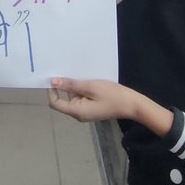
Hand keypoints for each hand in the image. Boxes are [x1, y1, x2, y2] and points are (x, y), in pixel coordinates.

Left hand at [49, 78, 174, 132]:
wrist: (131, 104)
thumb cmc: (112, 95)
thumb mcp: (90, 87)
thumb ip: (71, 85)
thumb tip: (54, 82)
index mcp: (77, 111)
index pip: (55, 103)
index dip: (52, 91)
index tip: (54, 77)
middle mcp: (79, 113)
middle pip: (65, 99)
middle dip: (66, 86)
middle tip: (70, 70)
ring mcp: (86, 111)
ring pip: (74, 97)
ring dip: (76, 86)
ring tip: (81, 73)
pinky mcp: (92, 107)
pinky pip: (82, 97)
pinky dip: (82, 89)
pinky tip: (88, 78)